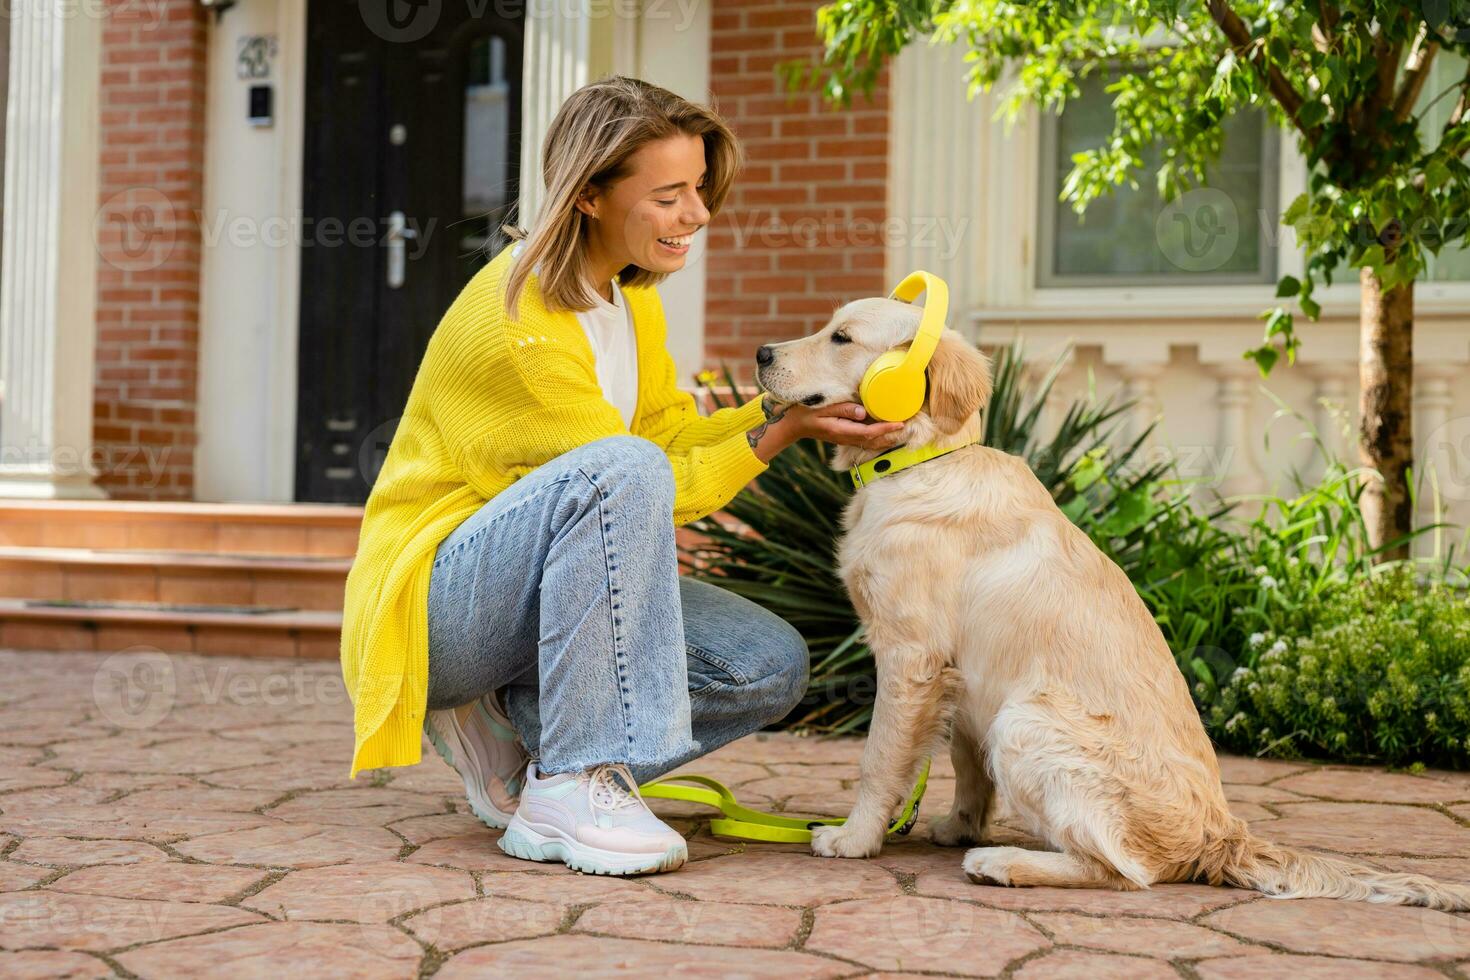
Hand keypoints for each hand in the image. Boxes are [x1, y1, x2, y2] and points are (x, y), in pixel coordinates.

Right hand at [784, 401, 905, 450]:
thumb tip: (862, 412)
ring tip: (901, 430)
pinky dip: (878, 437)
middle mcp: (845, 438)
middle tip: (907, 426)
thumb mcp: (821, 408)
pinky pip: (865, 440)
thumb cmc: (805, 413)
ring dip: (886, 438)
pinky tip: (885, 432)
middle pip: (873, 441)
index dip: (885, 429)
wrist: (793, 426)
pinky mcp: (845, 436)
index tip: (899, 424)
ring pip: (871, 443)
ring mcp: (845, 439)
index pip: (869, 432)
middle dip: (891, 436)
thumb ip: (842, 409)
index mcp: (841, 431)